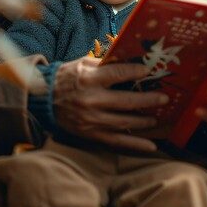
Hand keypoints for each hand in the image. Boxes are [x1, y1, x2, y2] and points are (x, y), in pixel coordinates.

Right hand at [52, 56, 167, 151]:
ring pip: (124, 123)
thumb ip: (104, 63)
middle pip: (126, 101)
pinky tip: (151, 146)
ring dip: (145, 121)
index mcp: (89, 80)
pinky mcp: (91, 134)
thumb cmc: (65, 78)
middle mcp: (91, 100)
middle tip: (164, 99)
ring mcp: (92, 120)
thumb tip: (129, 60)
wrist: (43, 100)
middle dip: (148, 100)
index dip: (135, 72)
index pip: (117, 74)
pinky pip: (117, 141)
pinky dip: (135, 144)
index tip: (149, 71)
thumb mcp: (81, 64)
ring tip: (158, 118)